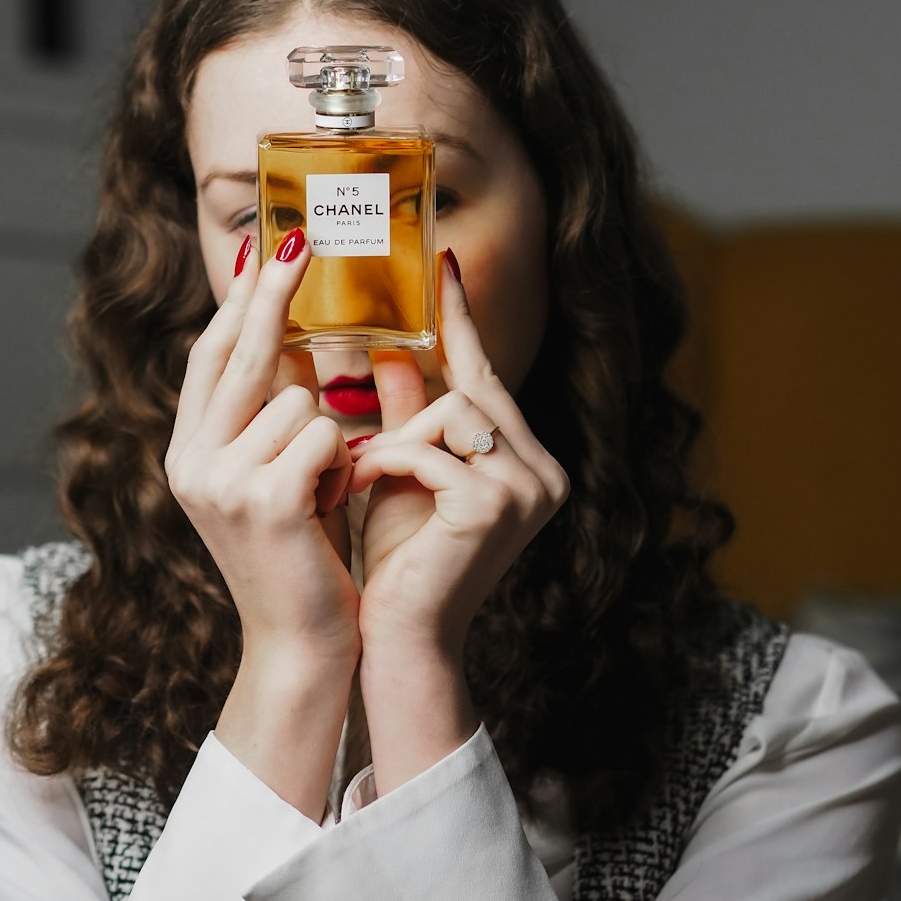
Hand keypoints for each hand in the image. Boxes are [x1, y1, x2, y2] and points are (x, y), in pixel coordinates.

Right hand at [164, 234, 359, 665]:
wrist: (301, 644)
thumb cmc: (300, 556)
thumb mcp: (273, 475)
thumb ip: (268, 413)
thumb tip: (285, 333)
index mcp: (186, 453)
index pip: (209, 356)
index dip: (237, 301)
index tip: (260, 250)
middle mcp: (190, 462)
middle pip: (239, 351)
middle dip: (274, 290)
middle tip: (304, 237)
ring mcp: (222, 481)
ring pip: (300, 398)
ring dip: (329, 439)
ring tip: (322, 496)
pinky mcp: (266, 498)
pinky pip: (325, 435)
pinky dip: (341, 466)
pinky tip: (328, 510)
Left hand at [349, 252, 570, 662]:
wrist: (397, 639)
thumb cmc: (399, 558)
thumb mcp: (402, 472)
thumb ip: (405, 411)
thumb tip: (394, 346)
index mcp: (530, 461)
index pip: (490, 377)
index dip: (462, 321)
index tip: (444, 261)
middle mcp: (545, 472)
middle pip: (470, 390)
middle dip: (407, 407)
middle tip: (358, 433)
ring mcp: (529, 489)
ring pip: (449, 412)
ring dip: (391, 441)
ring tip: (355, 477)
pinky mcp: (494, 505)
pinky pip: (427, 449)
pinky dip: (385, 463)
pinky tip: (358, 489)